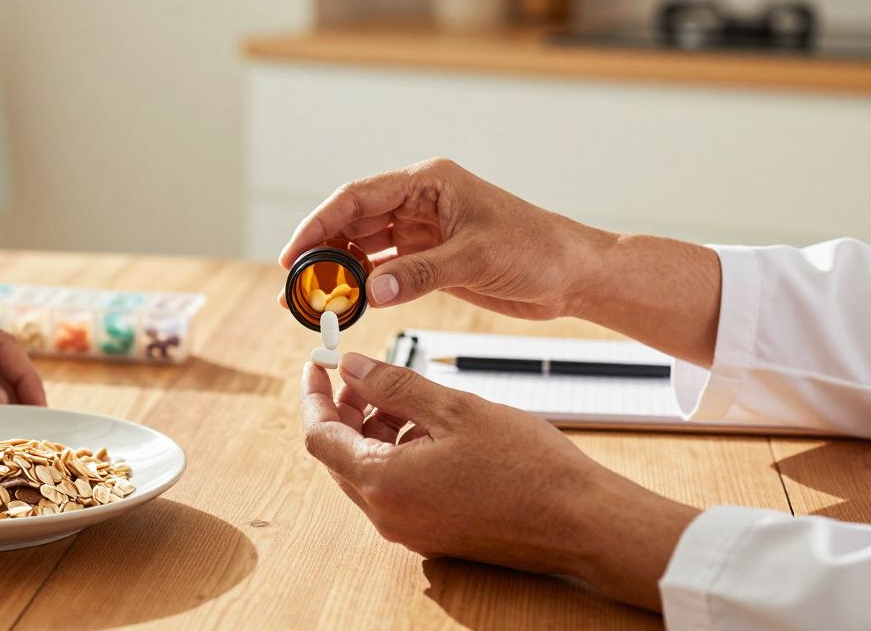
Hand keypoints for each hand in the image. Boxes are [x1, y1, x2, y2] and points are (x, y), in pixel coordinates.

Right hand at [279, 158, 607, 319]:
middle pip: (354, 221)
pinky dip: (364, 287)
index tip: (295, 253)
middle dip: (322, 251)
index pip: (358, 196)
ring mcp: (424, 232)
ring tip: (313, 300)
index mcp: (429, 182)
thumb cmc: (538, 248)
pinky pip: (386, 271)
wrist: (574, 274)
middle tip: (296, 284)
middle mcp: (420, 202)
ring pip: (366, 248)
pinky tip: (347, 304)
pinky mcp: (431, 260)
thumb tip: (371, 290)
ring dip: (339, 272)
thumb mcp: (476, 258)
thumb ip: (421, 273)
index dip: (320, 222)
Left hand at [300, 353, 698, 610]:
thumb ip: (394, 386)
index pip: (319, 437)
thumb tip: (351, 367)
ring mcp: (410, 529)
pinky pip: (396, 488)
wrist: (582, 521)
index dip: (315, 395)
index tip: (317, 365)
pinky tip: (429, 426)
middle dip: (345, 410)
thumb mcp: (454, 408)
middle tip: (365, 373)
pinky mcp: (433, 532)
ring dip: (374, 430)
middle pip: (339, 456)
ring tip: (406, 393)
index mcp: (384, 484)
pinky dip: (398, 452)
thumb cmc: (527, 467)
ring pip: (369, 471)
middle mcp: (388, 515)